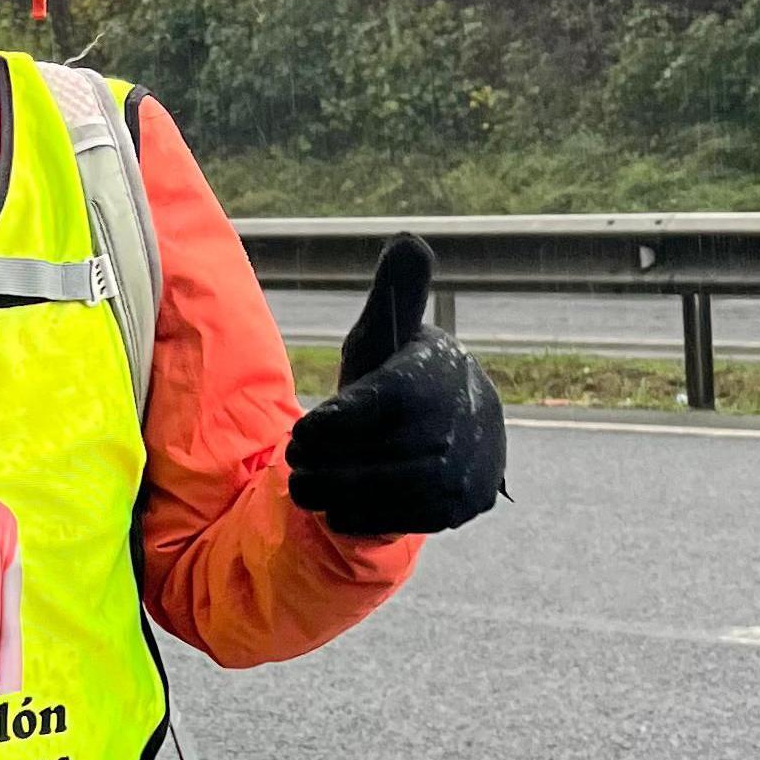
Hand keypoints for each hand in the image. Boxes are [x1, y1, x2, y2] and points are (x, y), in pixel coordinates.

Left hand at [285, 235, 506, 536]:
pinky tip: (337, 508)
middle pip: (379, 453)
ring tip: (304, 487)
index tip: (301, 430)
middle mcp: (462, 421)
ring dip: (337, 493)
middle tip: (292, 461)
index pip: (382, 402)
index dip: (337, 422)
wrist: (459, 430)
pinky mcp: (463, 505)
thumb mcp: (389, 333)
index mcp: (438, 372)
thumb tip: (408, 240)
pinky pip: (406, 519)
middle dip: (326, 462)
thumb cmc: (402, 375)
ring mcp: (467, 467)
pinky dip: (363, 517)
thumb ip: (394, 293)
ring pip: (389, 492)